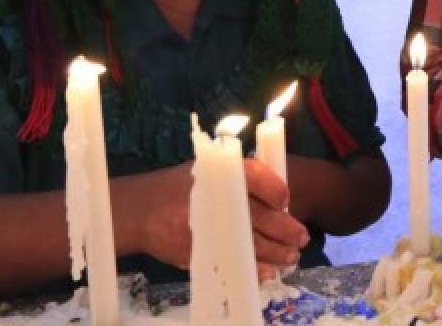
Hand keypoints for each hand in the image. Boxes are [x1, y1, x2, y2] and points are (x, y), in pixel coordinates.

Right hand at [132, 160, 308, 280]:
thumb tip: (278, 198)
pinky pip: (233, 262)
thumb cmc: (180, 188)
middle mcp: (213, 197)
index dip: (277, 190)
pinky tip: (267, 270)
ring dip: (276, 252)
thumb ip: (238, 179)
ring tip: (291, 256)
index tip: (286, 201)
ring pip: (252, 242)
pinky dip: (253, 268)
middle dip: (286, 229)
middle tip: (302, 237)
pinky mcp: (198, 251)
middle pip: (261, 214)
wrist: (139, 211)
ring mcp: (206, 226)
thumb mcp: (207, 171)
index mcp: (218, 171)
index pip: (258, 176)